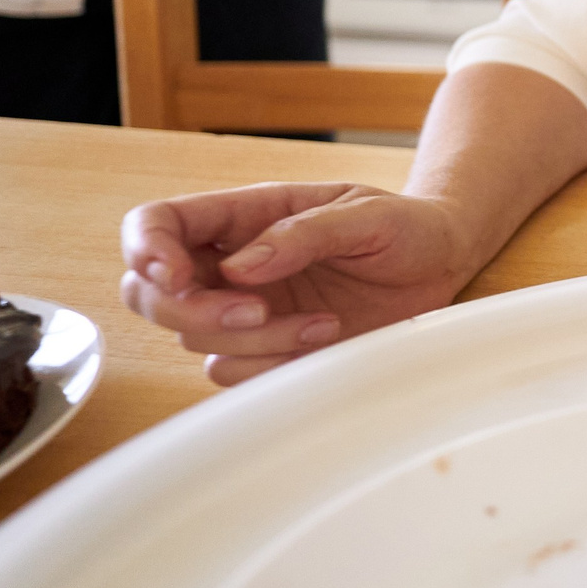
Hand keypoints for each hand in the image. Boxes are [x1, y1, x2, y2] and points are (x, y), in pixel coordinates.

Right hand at [119, 183, 476, 385]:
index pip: (155, 223)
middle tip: (257, 310)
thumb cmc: (403, 226)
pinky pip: (233, 373)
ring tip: (325, 321)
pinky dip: (272, 366)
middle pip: (148, 293)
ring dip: (254, 341)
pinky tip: (326, 341)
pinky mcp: (267, 350)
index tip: (175, 276)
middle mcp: (230, 264)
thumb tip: (240, 268)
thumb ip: (304, 234)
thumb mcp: (366, 214)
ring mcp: (244, 309)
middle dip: (190, 309)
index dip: (145, 250)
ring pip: (193, 339)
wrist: (441, 265)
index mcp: (243, 216)